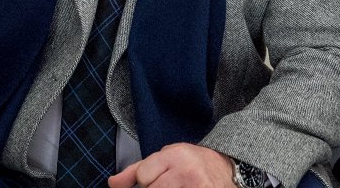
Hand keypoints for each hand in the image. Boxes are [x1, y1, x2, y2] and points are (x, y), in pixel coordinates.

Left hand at [108, 142, 234, 187]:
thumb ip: (136, 170)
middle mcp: (187, 170)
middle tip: (169, 184)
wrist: (227, 170)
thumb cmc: (193, 164)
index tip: (157, 179)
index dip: (146, 181)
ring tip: (176, 187)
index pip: (143, 176)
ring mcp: (196, 187)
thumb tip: (112, 184)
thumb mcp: (166, 158)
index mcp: (176, 155)